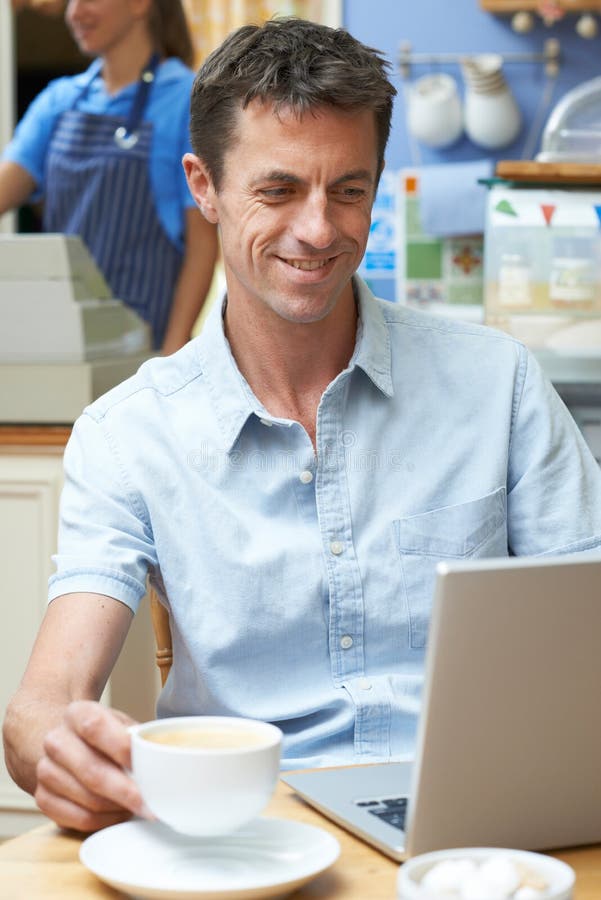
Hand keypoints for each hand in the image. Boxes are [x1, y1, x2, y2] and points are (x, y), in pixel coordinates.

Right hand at [34, 700, 149, 832]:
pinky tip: (120, 814)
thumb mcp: (119, 723)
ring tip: (140, 807)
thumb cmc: (102, 734)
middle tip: (152, 804)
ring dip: (119, 808)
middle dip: (126, 792)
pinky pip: (79, 819)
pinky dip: (105, 821)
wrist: (65, 742)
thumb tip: (162, 757)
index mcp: (76, 714)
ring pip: (88, 800)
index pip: (95, 727)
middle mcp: (56, 741)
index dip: (122, 748)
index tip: (146, 765)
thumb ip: (137, 737)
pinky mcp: (43, 799)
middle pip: (92, 771)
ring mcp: (46, 771)